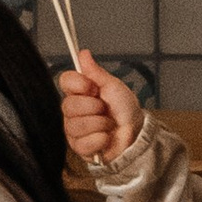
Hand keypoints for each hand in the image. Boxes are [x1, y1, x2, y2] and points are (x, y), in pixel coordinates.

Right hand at [59, 51, 143, 166]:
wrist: (136, 133)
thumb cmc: (124, 109)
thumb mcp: (112, 86)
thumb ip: (95, 72)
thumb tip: (83, 53)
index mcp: (79, 92)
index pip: (65, 81)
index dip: (78, 84)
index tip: (93, 87)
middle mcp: (73, 110)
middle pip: (69, 105)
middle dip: (94, 107)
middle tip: (105, 109)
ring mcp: (74, 130)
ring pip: (76, 125)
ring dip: (100, 124)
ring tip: (109, 124)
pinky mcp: (80, 148)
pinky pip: (83, 143)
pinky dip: (100, 140)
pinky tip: (106, 137)